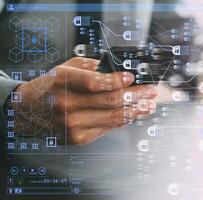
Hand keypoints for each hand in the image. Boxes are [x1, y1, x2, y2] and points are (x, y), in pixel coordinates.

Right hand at [10, 57, 156, 144]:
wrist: (30, 110)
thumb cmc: (51, 86)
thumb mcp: (66, 68)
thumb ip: (92, 68)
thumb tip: (120, 73)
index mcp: (62, 81)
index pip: (95, 82)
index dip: (117, 80)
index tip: (132, 77)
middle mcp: (66, 104)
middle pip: (110, 101)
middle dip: (136, 95)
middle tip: (150, 92)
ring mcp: (72, 125)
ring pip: (113, 117)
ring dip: (136, 110)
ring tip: (149, 104)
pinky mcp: (78, 138)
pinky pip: (108, 128)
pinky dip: (125, 120)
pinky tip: (135, 114)